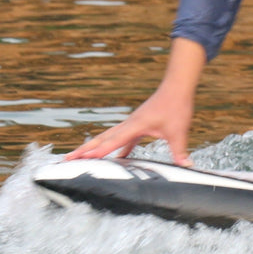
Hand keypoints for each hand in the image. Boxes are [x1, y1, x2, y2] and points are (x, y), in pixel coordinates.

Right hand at [65, 37, 204, 166]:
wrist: (177, 87)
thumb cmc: (176, 106)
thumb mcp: (179, 131)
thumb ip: (179, 150)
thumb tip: (186, 166)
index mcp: (135, 125)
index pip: (113, 142)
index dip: (99, 152)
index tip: (83, 160)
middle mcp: (129, 124)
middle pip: (102, 139)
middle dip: (84, 150)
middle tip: (66, 159)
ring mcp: (132, 124)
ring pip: (108, 137)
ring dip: (94, 147)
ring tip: (79, 157)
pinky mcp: (138, 125)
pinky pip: (123, 139)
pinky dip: (116, 148)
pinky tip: (117, 158)